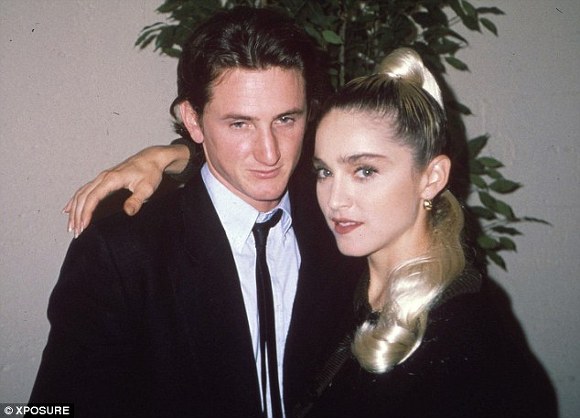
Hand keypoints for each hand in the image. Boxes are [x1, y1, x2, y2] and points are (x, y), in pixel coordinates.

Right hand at [63, 145, 189, 236]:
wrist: (152, 158)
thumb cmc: (150, 172)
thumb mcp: (147, 188)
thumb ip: (137, 200)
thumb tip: (128, 212)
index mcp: (112, 179)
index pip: (93, 197)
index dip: (86, 212)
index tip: (83, 226)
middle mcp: (103, 177)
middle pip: (83, 197)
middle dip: (77, 215)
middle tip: (75, 231)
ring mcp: (102, 177)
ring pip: (81, 193)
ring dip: (74, 210)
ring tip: (71, 226)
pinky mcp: (103, 178)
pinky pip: (84, 189)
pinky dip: (75, 200)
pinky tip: (68, 209)